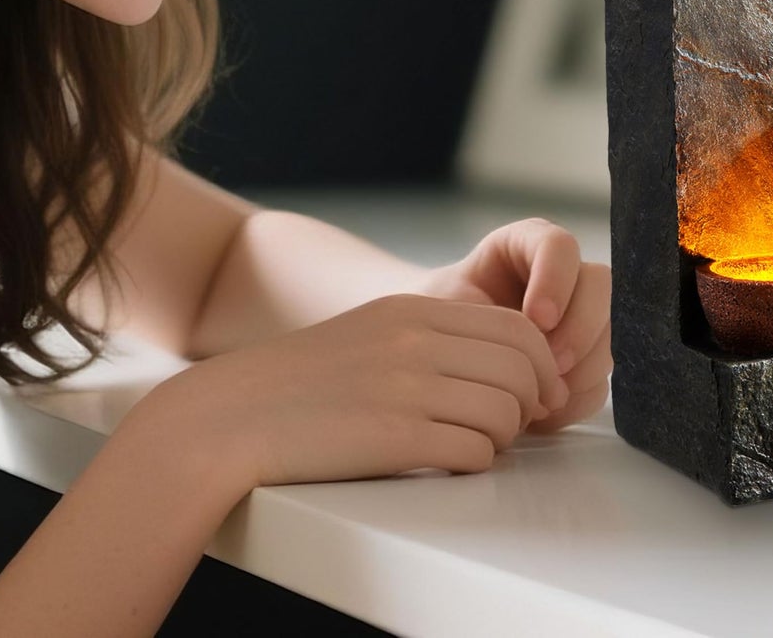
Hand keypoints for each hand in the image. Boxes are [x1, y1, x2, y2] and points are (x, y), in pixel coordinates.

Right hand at [140, 292, 570, 492]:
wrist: (235, 417)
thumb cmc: (307, 383)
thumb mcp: (375, 333)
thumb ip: (433, 335)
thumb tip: (504, 358)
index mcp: (414, 309)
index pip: (516, 327)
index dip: (538, 364)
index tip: (534, 391)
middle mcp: (417, 339)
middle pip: (521, 368)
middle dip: (529, 402)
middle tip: (514, 425)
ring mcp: (408, 386)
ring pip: (506, 412)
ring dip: (503, 437)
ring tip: (476, 444)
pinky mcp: (396, 437)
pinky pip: (474, 452)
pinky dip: (475, 462)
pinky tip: (449, 461)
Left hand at [418, 218, 611, 433]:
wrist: (431, 359)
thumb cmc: (432, 321)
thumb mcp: (444, 304)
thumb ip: (483, 317)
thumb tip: (537, 358)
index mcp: (525, 247)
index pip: (559, 245)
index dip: (557, 279)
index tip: (536, 319)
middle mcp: (560, 279)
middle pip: (599, 285)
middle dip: (580, 328)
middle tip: (551, 364)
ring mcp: (576, 321)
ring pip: (607, 334)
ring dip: (581, 368)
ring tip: (537, 396)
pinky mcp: (580, 364)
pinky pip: (599, 381)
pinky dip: (576, 400)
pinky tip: (542, 412)